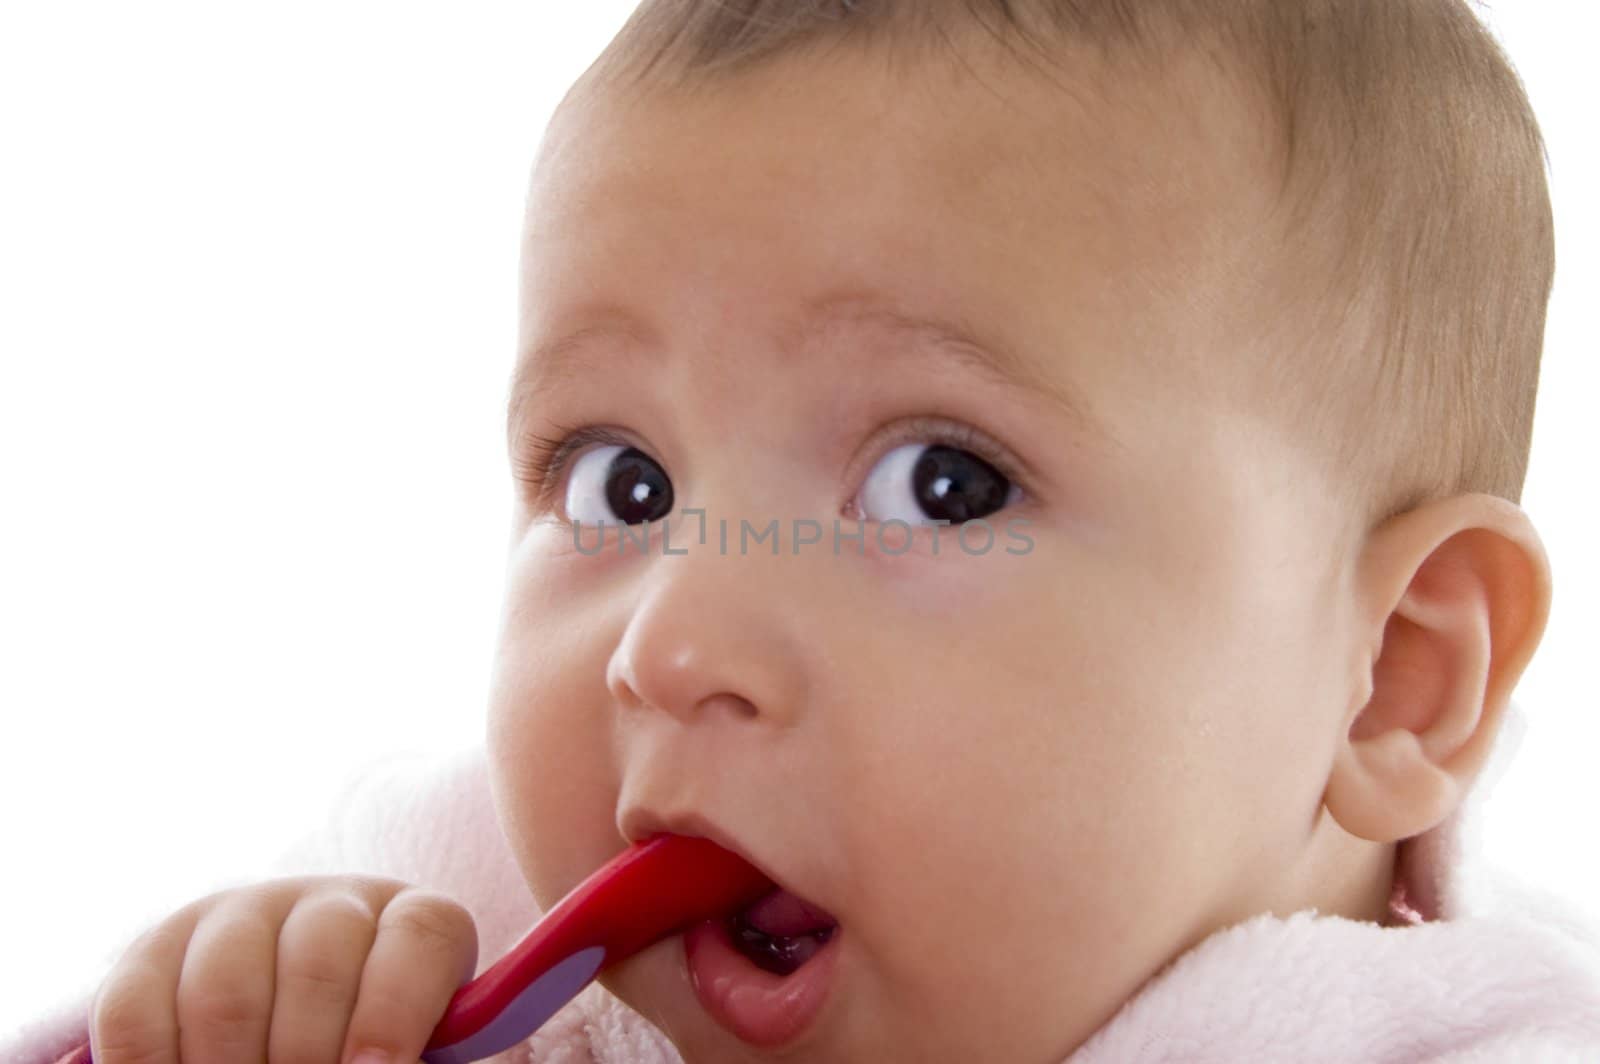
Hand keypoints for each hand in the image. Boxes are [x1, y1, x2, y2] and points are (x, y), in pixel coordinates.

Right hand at [88, 874, 478, 1063]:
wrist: (288, 1025)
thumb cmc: (367, 1048)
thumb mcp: (394, 1048)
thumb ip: (391, 1055)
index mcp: (411, 920)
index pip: (420, 934)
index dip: (396, 1010)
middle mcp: (331, 903)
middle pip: (318, 966)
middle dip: (305, 1055)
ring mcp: (242, 915)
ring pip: (225, 989)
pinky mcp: (159, 947)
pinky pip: (136, 1007)